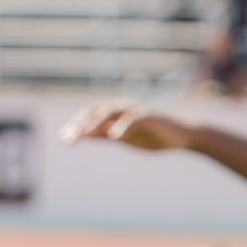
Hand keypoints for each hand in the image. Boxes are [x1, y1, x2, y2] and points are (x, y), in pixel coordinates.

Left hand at [61, 100, 196, 151]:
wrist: (182, 137)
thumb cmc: (153, 136)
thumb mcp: (123, 137)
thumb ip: (104, 134)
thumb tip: (83, 134)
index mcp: (113, 112)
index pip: (88, 116)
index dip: (75, 125)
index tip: (64, 139)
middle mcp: (121, 107)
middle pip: (94, 111)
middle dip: (80, 124)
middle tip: (68, 139)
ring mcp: (134, 110)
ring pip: (110, 111)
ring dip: (96, 122)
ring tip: (84, 133)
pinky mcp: (149, 116)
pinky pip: (133, 119)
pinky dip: (123, 126)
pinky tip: (114, 136)